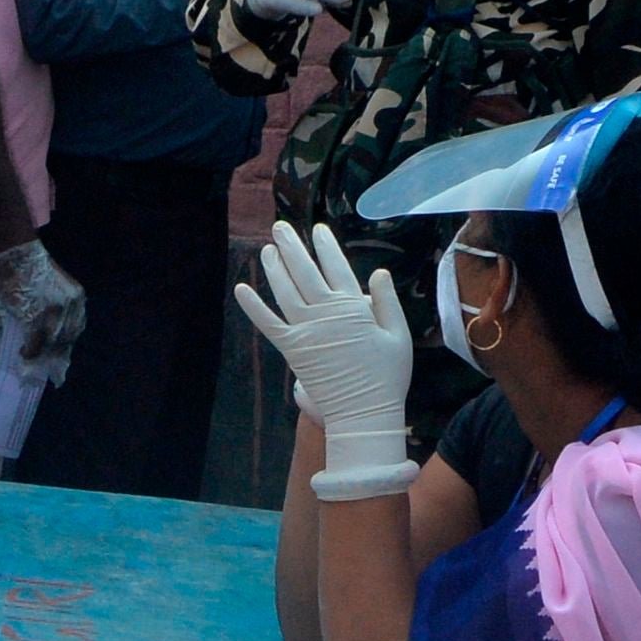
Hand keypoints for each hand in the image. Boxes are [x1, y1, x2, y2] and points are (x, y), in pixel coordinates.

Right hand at [0, 240, 85, 378]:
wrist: (19, 256)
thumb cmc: (32, 271)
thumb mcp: (54, 289)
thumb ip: (56, 308)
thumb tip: (50, 334)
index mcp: (77, 299)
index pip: (76, 328)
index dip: (67, 344)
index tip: (61, 357)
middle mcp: (70, 307)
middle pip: (66, 338)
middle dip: (56, 354)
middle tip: (48, 366)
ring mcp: (53, 313)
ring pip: (51, 343)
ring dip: (42, 355)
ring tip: (32, 359)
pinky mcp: (36, 318)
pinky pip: (35, 342)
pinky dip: (30, 351)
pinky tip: (24, 353)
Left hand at [233, 221, 413, 498]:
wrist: (364, 413)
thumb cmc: (387, 376)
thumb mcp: (399, 335)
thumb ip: (386, 302)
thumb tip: (377, 272)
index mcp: (354, 308)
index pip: (336, 267)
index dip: (325, 246)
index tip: (317, 230)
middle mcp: (326, 314)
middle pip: (304, 272)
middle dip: (292, 246)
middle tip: (280, 227)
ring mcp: (306, 331)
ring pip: (284, 291)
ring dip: (273, 268)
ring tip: (267, 249)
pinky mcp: (291, 349)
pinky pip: (268, 324)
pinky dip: (253, 306)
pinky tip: (241, 288)